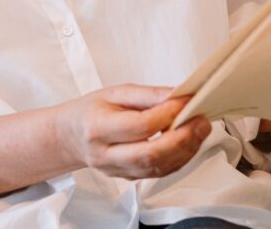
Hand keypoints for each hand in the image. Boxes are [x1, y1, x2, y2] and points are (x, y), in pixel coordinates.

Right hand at [54, 84, 211, 179]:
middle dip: (181, 139)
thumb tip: (178, 94)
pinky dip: (178, 159)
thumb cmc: (92, 110)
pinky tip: (188, 143)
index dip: (167, 114)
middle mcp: (105, 154)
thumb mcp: (116, 92)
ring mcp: (116, 170)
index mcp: (98, 127)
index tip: (186, 100)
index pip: (139, 125)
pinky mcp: (128, 178)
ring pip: (156, 167)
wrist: (71, 135)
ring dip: (185, 150)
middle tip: (200, 121)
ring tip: (200, 130)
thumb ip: (148, 95)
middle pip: (150, 154)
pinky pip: (157, 173)